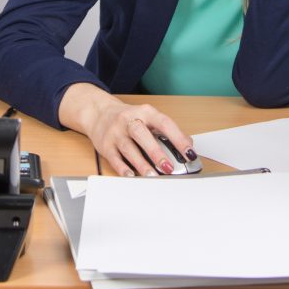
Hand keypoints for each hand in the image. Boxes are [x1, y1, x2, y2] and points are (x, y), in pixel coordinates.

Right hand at [58, 83, 195, 176]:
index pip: (164, 123)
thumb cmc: (129, 118)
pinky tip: (132, 176)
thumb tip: (188, 144)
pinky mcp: (105, 145)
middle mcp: (128, 120)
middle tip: (168, 167)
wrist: (98, 112)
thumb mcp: (148, 117)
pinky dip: (123, 168)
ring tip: (153, 176)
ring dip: (141, 164)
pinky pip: (114, 158)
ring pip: (128, 148)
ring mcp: (115, 132)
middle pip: (141, 134)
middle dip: (155, 152)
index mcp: (144, 112)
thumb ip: (166, 130)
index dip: (178, 138)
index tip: (189, 153)